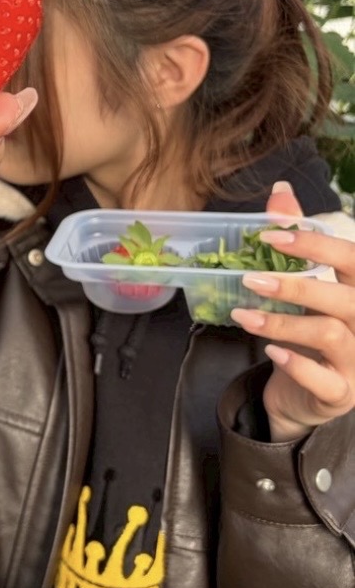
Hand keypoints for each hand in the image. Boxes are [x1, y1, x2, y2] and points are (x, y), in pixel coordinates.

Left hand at [230, 182, 354, 441]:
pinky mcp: (341, 394)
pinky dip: (295, 363)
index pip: (354, 260)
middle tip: (249, 279)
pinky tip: (270, 350)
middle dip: (296, 286)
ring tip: (243, 315)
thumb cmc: (309, 334)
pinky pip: (323, 379)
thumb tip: (281, 191)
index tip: (268, 236)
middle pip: (346, 299)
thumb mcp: (305, 288)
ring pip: (330, 335)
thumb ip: (298, 243)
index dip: (316, 245)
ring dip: (282, 323)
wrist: (306, 395)